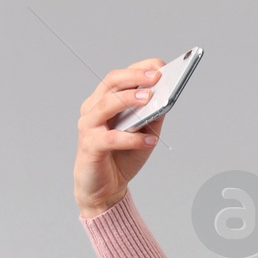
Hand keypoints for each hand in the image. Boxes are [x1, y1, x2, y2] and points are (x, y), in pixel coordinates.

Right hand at [75, 60, 165, 216]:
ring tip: (150, 98)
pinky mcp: (90, 147)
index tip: (159, 65)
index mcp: (104, 101)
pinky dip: (132, 139)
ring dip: (129, 99)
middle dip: (134, 77)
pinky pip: (111, 138)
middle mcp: (93, 109)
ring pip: (107, 105)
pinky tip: (150, 141)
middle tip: (156, 76)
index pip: (119, 77)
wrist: (104, 191)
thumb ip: (152, 117)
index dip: (138, 68)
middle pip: (111, 83)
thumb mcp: (143, 135)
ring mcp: (89, 127)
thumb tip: (167, 98)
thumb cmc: (122, 158)